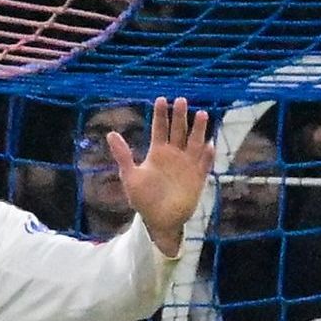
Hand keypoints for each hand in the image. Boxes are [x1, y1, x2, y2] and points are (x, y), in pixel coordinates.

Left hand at [109, 97, 216, 243]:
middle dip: (180, 116)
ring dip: (198, 130)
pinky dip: (207, 156)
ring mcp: (187, 165)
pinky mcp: (198, 178)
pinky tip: (210, 145)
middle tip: (181, 100)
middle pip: (178, 130)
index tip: (161, 100)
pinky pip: (204, 164)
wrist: (159, 220)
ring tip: (201, 114)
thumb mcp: (130, 176)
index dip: (161, 114)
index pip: (160, 128)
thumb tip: (110, 134)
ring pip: (195, 142)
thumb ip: (123, 155)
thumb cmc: (143, 199)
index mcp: (158, 152)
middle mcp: (174, 155)